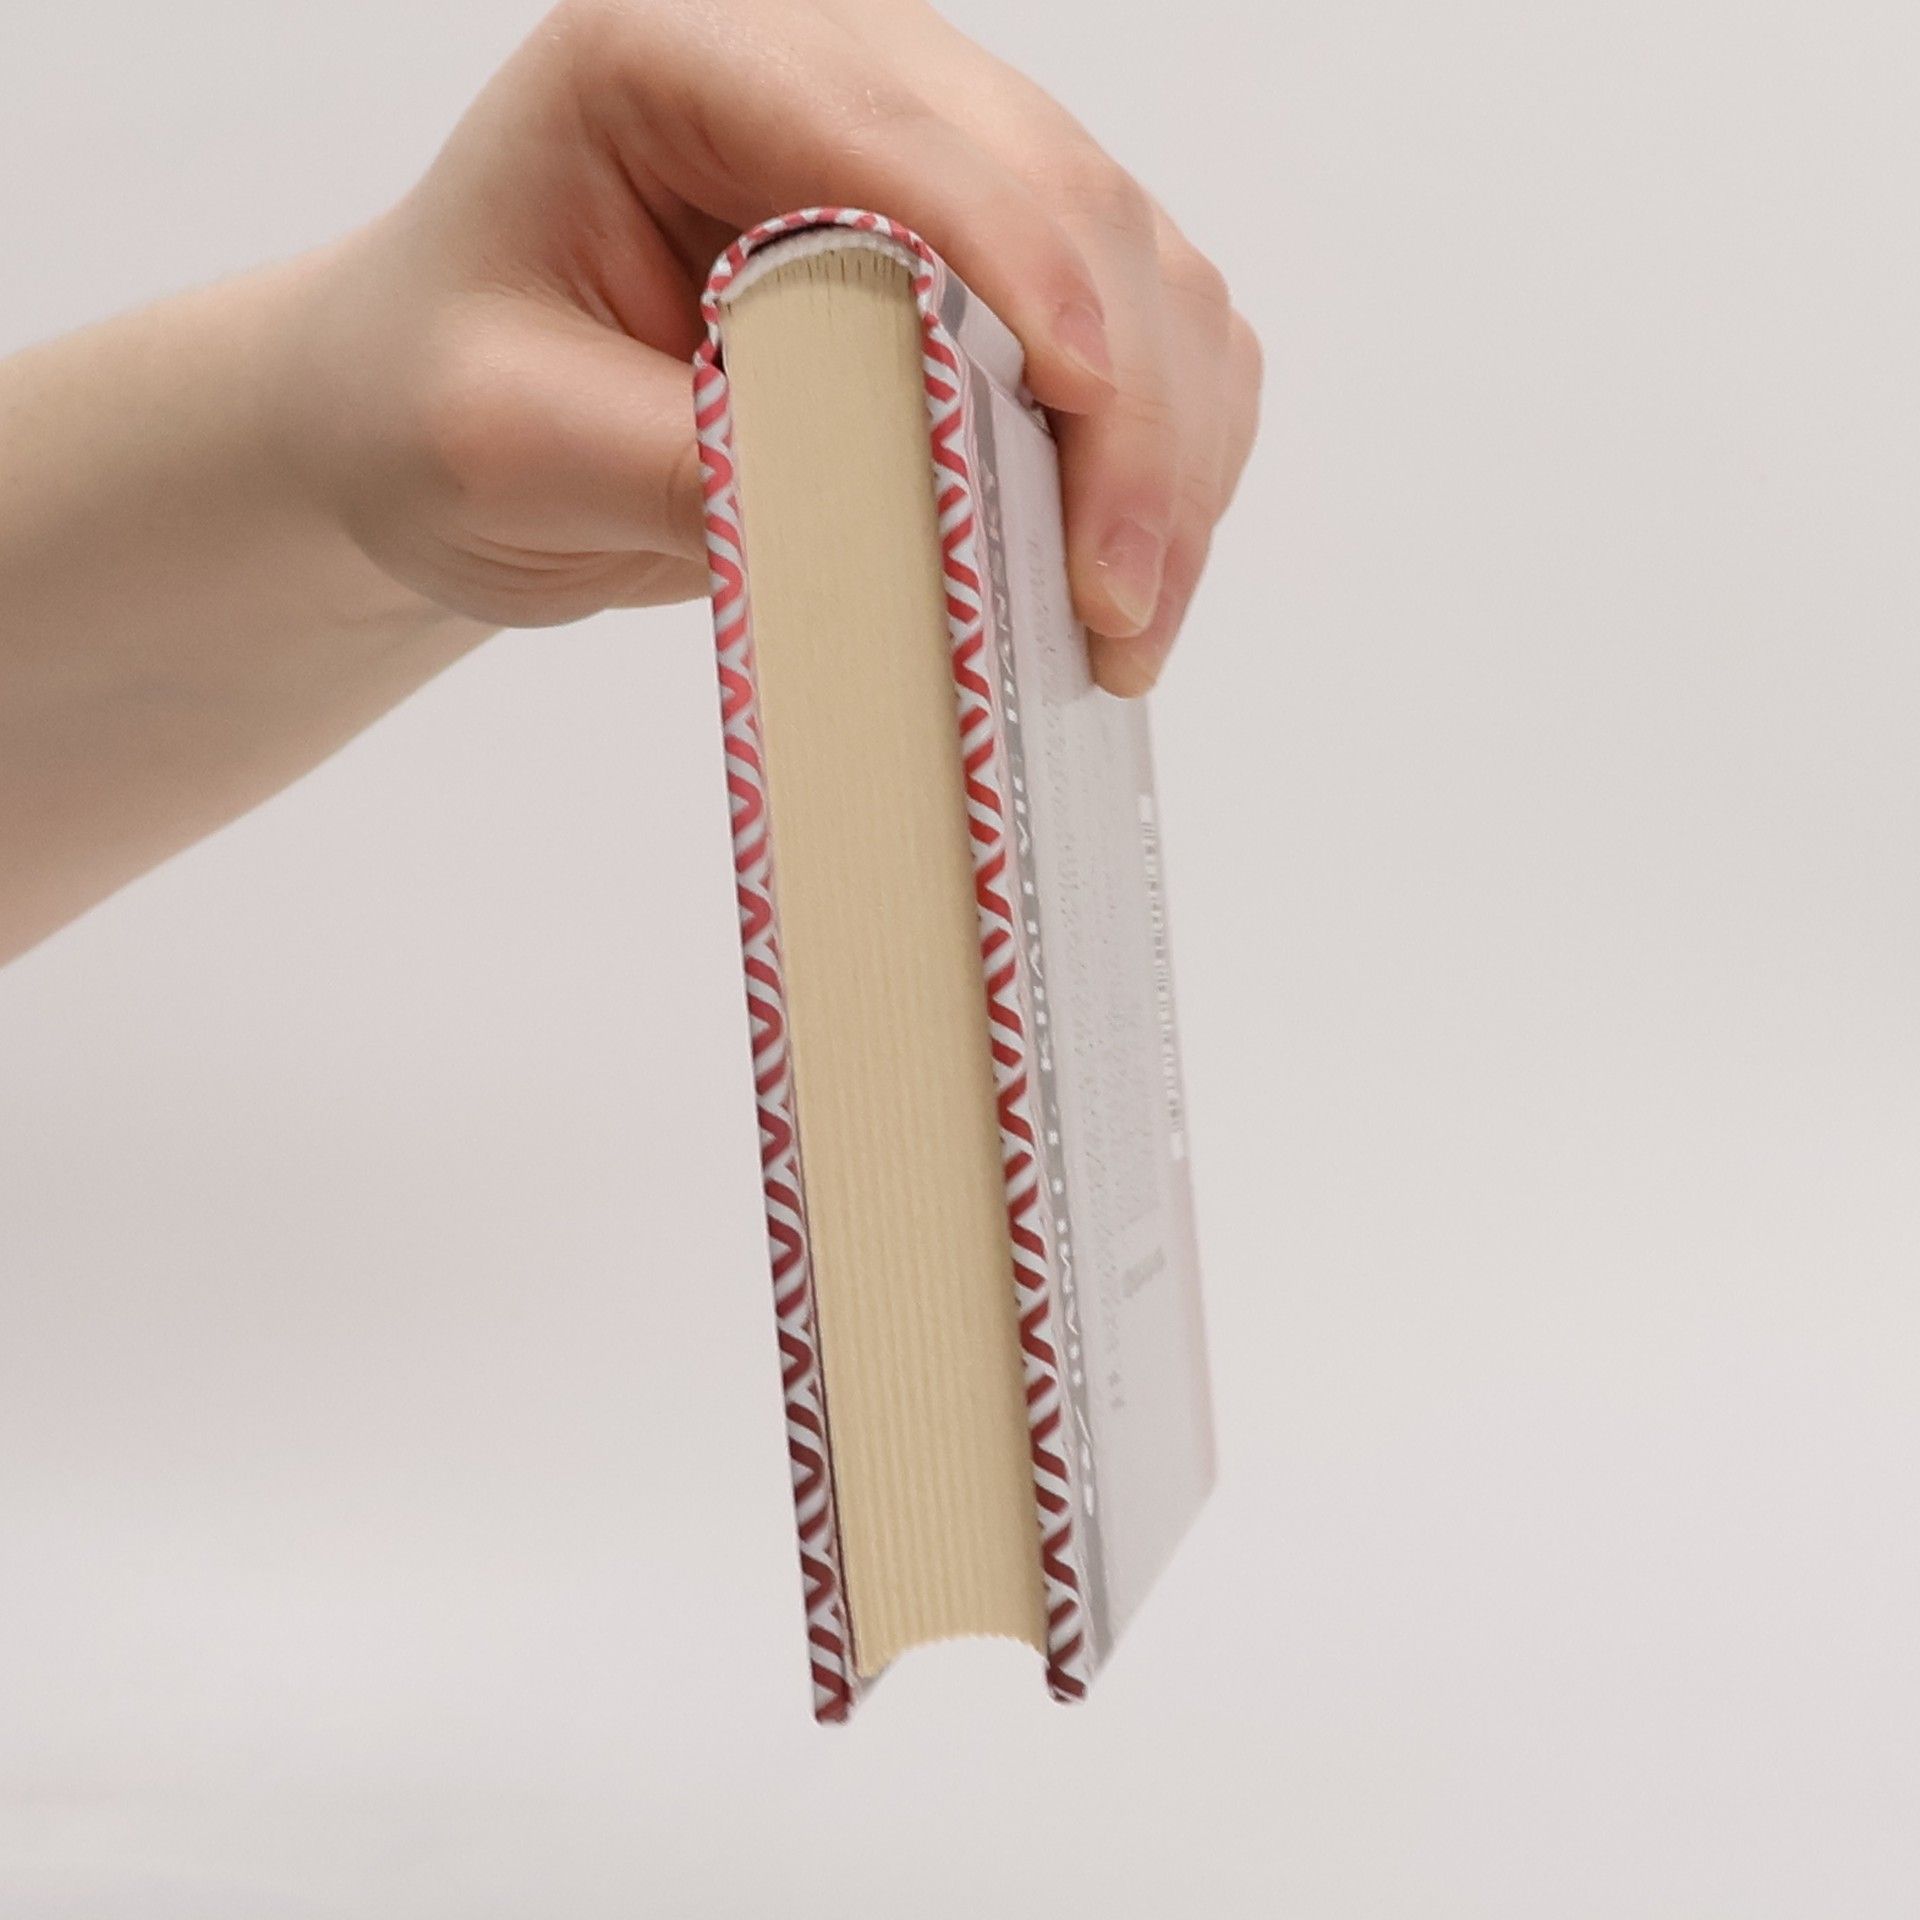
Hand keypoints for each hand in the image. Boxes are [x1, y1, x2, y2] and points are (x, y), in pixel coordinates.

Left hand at [280, 0, 1260, 692]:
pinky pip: (1143, 337)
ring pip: (1141, 268)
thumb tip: (897, 534)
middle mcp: (838, 76)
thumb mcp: (504, 445)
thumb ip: (679, 464)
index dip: (1018, 263)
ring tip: (1125, 623)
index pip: (893, 135)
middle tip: (1118, 604)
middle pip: (1066, 196)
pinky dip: (1168, 455)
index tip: (1079, 412)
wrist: (445, 424)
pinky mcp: (986, 269)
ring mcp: (933, 166)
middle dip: (1126, 408)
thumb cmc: (437, 403)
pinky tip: (1125, 568)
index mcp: (683, 56)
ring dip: (1172, 449)